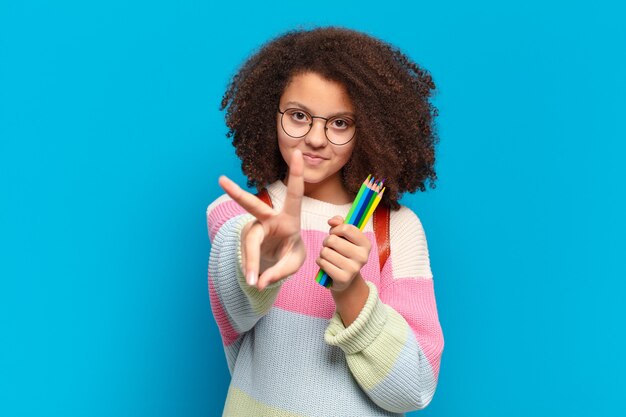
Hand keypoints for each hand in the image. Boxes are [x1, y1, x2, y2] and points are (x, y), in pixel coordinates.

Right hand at [218, 149, 305, 290]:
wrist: (279, 259)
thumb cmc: (291, 253)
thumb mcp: (294, 263)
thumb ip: (280, 272)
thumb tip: (260, 281)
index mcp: (290, 218)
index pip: (294, 194)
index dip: (296, 174)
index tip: (298, 154)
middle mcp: (269, 219)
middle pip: (253, 206)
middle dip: (237, 193)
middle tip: (221, 180)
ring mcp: (255, 229)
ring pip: (250, 242)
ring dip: (251, 260)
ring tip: (252, 280)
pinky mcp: (246, 239)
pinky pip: (247, 256)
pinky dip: (251, 269)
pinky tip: (254, 277)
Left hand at [316, 215, 371, 292]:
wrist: (346, 278)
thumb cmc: (344, 252)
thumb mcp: (345, 237)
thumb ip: (340, 224)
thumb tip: (332, 221)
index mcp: (366, 244)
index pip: (346, 229)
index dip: (335, 229)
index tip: (334, 233)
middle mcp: (362, 256)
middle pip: (333, 240)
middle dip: (327, 241)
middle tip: (330, 247)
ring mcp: (353, 269)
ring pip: (325, 251)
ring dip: (323, 252)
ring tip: (329, 256)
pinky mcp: (343, 278)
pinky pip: (322, 263)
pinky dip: (320, 261)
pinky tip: (326, 264)